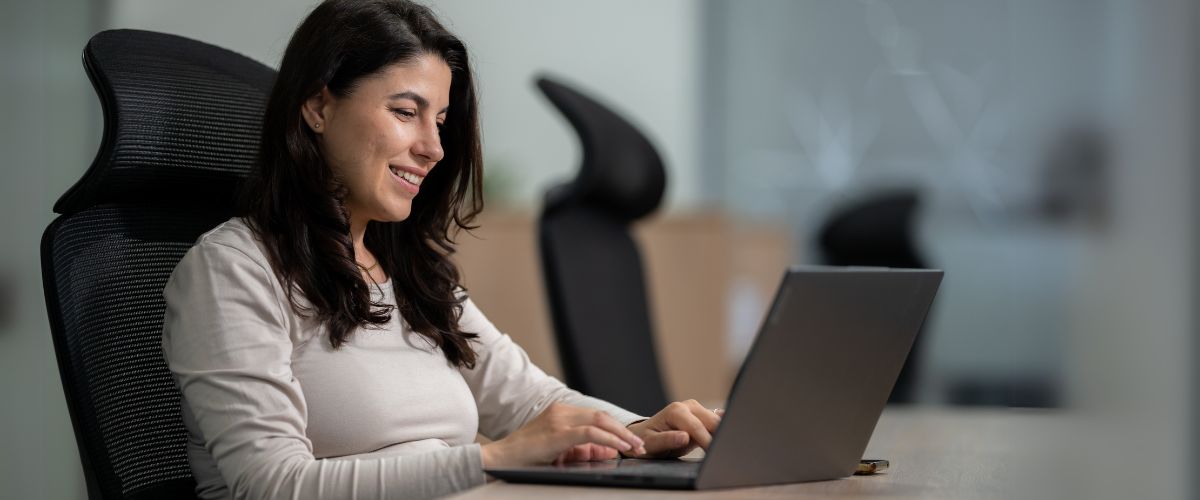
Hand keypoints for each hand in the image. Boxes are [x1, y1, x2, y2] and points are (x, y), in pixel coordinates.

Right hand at [480, 403, 646, 467]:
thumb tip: (606, 451)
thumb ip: (580, 449)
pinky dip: (609, 439)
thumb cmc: (523, 459)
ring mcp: (558, 419)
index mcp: (560, 412)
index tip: (630, 442)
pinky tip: (620, 448)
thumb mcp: (556, 451)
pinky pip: (591, 432)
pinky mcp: (557, 432)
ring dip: (621, 435)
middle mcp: (561, 411)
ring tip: (636, 448)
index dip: (616, 428)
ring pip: (600, 421)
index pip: (596, 416)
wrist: (498, 460)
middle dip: (624, 431)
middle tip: (640, 446)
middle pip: (602, 416)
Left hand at [622, 399, 722, 458]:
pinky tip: (727, 439)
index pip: (696, 427)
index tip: (715, 454)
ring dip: (723, 435)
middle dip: (719, 437)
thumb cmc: (646, 440)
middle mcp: (688, 406)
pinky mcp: (702, 417)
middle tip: (725, 455)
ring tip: (726, 451)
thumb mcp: (651, 443)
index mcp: (675, 411)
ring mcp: (697, 410)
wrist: (645, 434)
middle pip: (711, 421)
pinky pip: (717, 422)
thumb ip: (667, 440)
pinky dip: (722, 431)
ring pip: (717, 422)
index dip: (707, 441)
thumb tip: (684, 436)